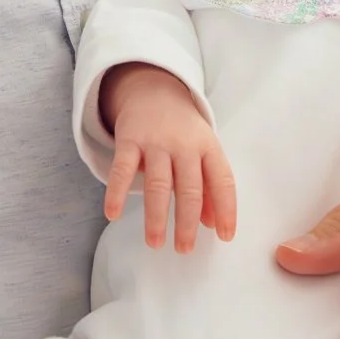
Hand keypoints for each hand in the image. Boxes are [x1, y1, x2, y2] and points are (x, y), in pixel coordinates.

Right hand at [100, 62, 236, 252]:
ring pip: (158, 183)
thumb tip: (213, 225)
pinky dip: (117, 192)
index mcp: (208, 146)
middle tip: (184, 249)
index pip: (222, 180)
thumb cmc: (183, 131)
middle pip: (189, 188)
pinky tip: (112, 214)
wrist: (153, 89)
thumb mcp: (203, 151)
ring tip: (155, 242)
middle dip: (187, 222)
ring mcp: (156, 141)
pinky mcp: (129, 138)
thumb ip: (210, 186)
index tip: (225, 236)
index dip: (227, 209)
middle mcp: (184, 144)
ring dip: (156, 216)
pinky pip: (122, 168)